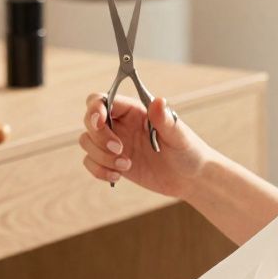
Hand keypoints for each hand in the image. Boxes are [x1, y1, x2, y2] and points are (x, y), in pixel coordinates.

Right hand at [79, 91, 215, 197]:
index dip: (95, 109)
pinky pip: (91, 162)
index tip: (100, 123)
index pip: (103, 100)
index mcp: (135, 110)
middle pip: (89, 120)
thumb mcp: (179, 136)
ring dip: (101, 156)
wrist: (190, 178)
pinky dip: (99, 171)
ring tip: (126, 165)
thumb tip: (158, 101)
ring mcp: (115, 143)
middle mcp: (121, 124)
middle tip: (120, 149)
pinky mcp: (113, 162)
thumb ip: (164, 120)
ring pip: (87, 142)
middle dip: (98, 136)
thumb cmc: (188, 151)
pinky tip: (118, 176)